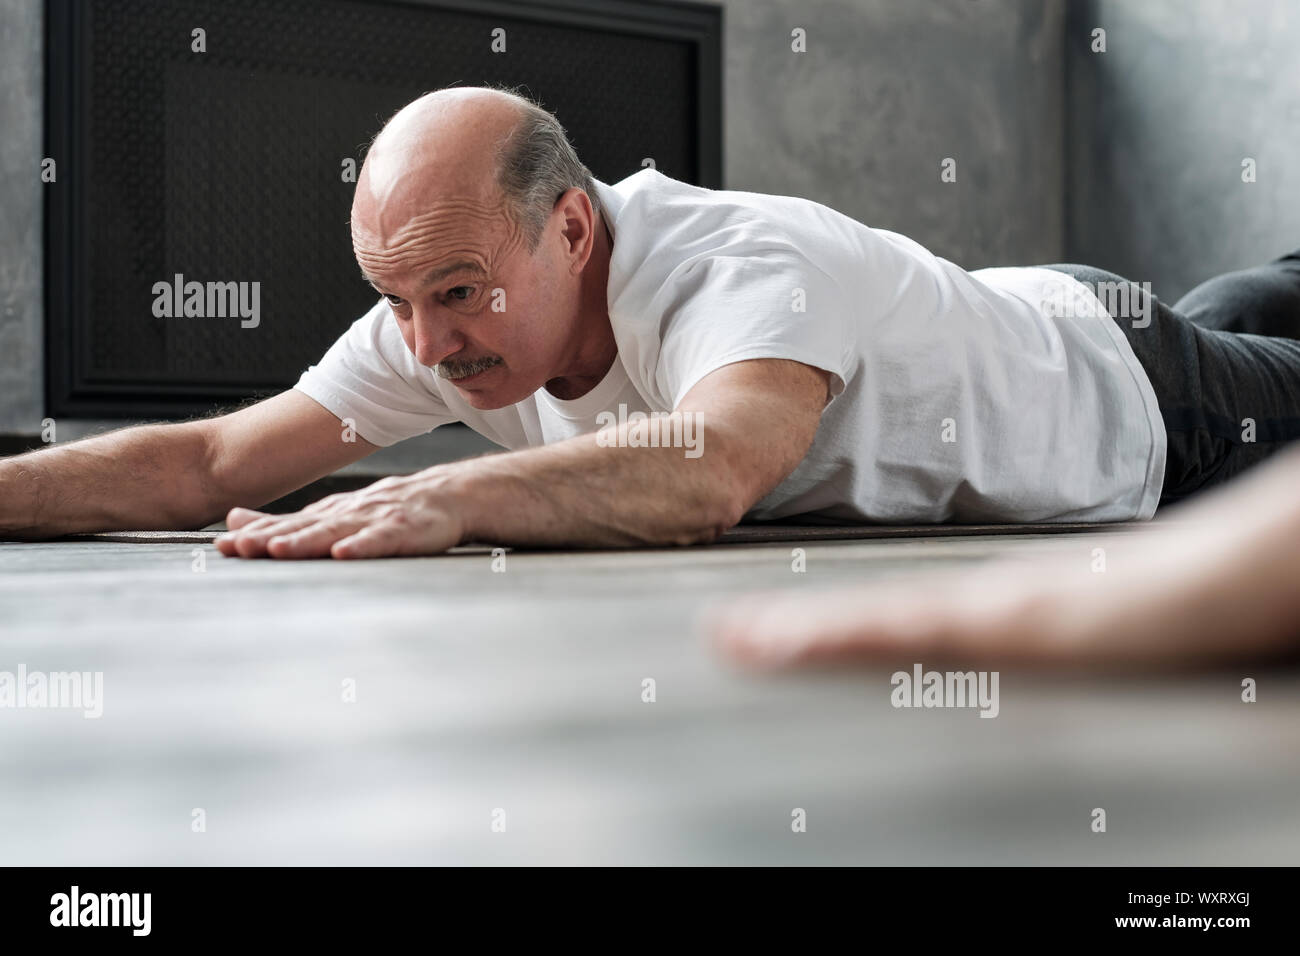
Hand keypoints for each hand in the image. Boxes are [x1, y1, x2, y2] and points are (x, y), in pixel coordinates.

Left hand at [214, 472, 465, 558]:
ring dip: (307, 540)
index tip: (222, 547)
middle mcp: (347, 513)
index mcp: (329, 514)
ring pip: (337, 531)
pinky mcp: (406, 529)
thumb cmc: (391, 511)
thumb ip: (286, 522)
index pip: (286, 525)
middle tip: (238, 547)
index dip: (255, 535)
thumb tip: (234, 521)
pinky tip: (344, 552)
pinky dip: (363, 545)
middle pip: (304, 528)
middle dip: (271, 538)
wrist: (450, 496)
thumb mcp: (334, 514)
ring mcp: (376, 519)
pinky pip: (382, 539)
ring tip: (279, 549)